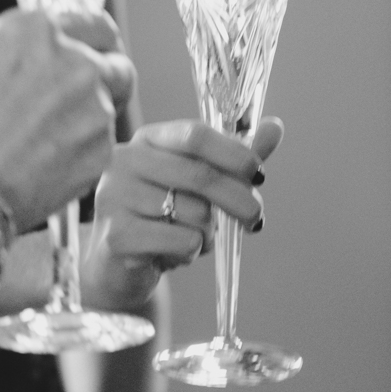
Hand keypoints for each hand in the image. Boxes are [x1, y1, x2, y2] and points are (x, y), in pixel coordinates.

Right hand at [0, 9, 132, 230]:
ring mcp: (92, 106)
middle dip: (105, 85)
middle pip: (117, 66)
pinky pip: (101, 148)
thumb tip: (21, 62)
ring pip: (110, 110)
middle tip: (79, 108)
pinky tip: (44, 169)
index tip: (97, 60)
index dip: (96, 46)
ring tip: (44, 148)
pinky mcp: (100, 150)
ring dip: (87, 123)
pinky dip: (81, 158)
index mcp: (34, 30)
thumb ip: (3, 57)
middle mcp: (73, 60)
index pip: (95, 26)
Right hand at [83, 118, 283, 310]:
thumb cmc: (162, 218)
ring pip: (195, 214)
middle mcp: (125, 161)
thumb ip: (233, 157)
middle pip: (200, 175)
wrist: (117, 265)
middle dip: (240, 200)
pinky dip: (191, 252)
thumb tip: (275, 126)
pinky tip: (173, 254)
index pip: (195, 135)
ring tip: (193, 239)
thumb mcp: (197, 185)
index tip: (259, 175)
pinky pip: (182, 242)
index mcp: (147, 139)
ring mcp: (115, 197)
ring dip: (209, 233)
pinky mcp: (116, 235)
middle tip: (255, 219)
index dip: (235, 154)